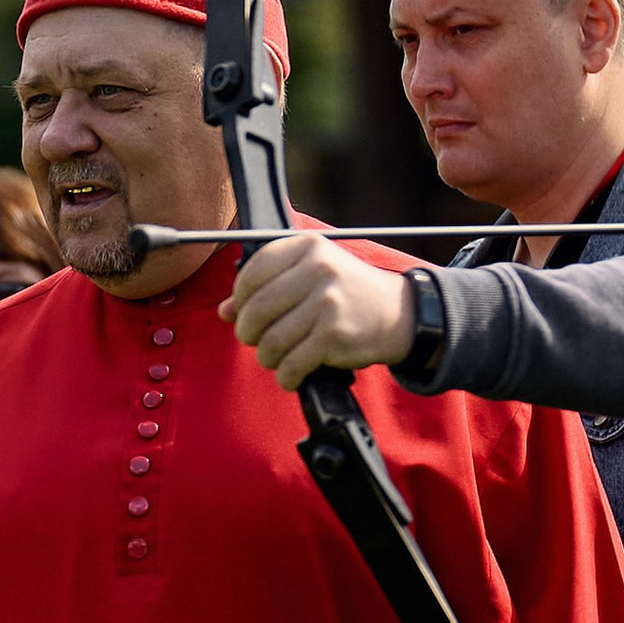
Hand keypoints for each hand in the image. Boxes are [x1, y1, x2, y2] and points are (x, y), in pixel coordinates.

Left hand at [225, 236, 417, 386]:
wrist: (399, 314)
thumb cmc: (346, 293)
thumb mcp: (310, 276)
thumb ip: (267, 287)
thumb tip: (224, 311)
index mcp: (307, 247)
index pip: (251, 273)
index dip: (240, 299)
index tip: (244, 312)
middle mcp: (317, 270)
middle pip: (255, 310)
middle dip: (248, 332)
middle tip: (256, 340)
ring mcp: (326, 303)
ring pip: (270, 341)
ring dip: (267, 358)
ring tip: (277, 358)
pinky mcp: (334, 335)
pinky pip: (291, 364)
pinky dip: (286, 376)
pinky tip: (291, 374)